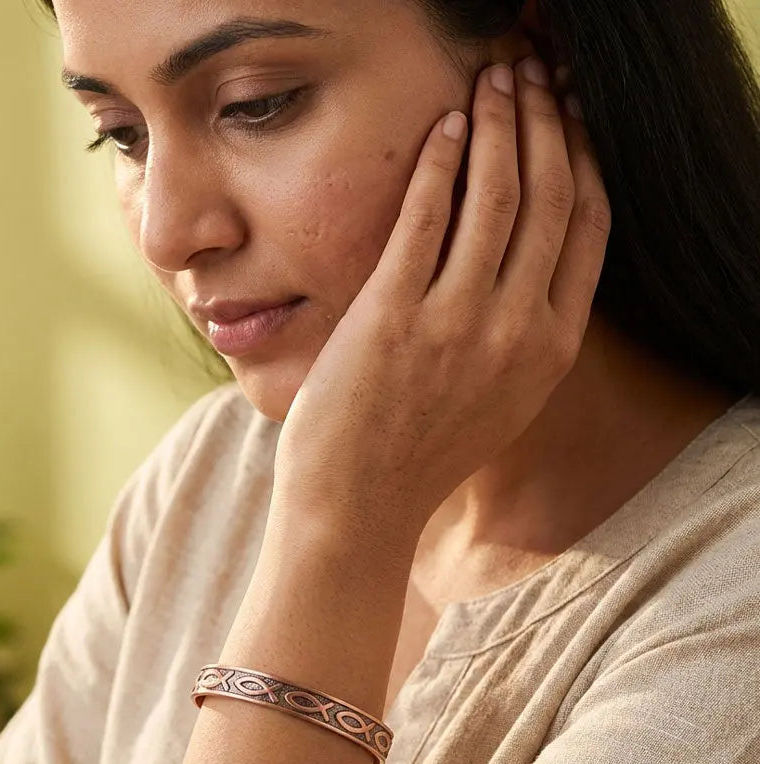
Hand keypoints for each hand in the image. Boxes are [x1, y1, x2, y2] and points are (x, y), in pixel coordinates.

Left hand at [272, 57, 610, 548]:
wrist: (359, 507)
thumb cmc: (419, 455)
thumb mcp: (498, 400)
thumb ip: (522, 336)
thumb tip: (522, 267)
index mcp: (551, 349)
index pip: (587, 227)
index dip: (583, 156)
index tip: (571, 116)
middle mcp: (517, 331)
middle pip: (549, 196)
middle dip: (546, 120)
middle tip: (533, 74)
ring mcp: (457, 323)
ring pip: (497, 195)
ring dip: (500, 123)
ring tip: (494, 80)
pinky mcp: (394, 315)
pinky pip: (427, 217)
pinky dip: (440, 162)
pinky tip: (445, 126)